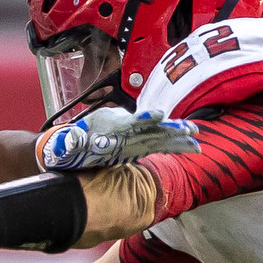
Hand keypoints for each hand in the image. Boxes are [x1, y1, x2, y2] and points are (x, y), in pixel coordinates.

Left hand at [35, 105, 198, 169]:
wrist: (73, 144)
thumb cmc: (70, 146)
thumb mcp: (66, 146)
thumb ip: (70, 143)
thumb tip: (72, 138)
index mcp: (110, 126)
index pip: (130, 122)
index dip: (144, 118)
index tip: (159, 115)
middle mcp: (126, 128)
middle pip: (152, 127)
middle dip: (171, 128)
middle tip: (190, 129)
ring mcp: (133, 136)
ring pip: (159, 134)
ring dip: (177, 136)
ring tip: (196, 138)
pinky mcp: (138, 145)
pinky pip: (159, 144)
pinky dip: (175, 145)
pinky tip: (191, 147)